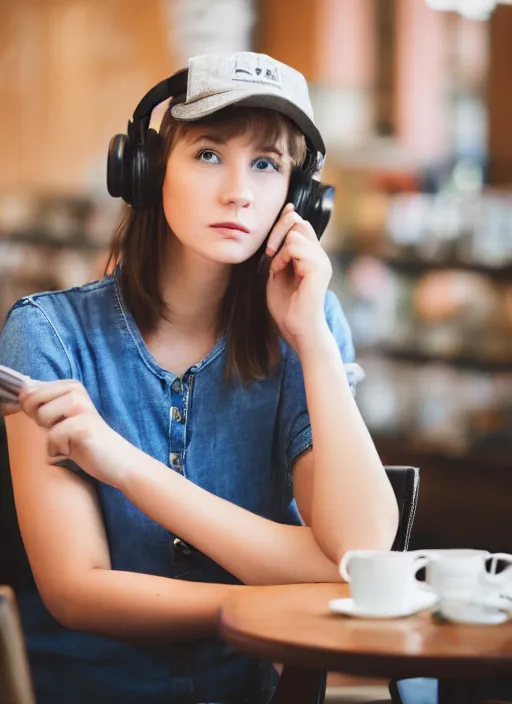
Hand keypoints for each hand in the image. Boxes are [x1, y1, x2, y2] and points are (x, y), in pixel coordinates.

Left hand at [19, 380, 126, 487]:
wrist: (116, 460)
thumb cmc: (84, 440)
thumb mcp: (61, 416)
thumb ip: (43, 401)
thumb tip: (23, 390)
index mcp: (71, 385)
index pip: (30, 390)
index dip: (34, 410)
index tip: (56, 421)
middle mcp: (77, 390)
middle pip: (33, 401)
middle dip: (42, 422)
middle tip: (65, 431)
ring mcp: (81, 406)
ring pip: (42, 417)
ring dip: (51, 436)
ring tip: (71, 440)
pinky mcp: (83, 424)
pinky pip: (52, 437)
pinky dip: (59, 450)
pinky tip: (75, 449)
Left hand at [265, 203, 332, 354]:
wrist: (297, 329)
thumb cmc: (286, 306)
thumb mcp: (278, 272)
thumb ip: (279, 252)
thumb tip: (278, 226)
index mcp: (312, 256)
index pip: (300, 225)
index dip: (282, 226)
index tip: (268, 246)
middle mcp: (320, 256)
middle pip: (299, 223)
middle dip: (279, 231)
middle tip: (268, 252)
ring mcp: (322, 261)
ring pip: (296, 233)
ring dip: (279, 248)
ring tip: (275, 267)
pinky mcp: (318, 269)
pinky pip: (296, 247)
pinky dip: (282, 257)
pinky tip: (278, 271)